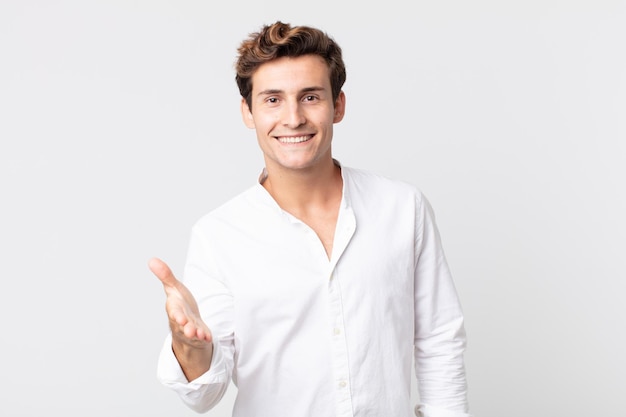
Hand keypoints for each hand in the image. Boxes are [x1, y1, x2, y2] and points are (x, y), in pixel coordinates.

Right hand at [149, 257, 212, 378]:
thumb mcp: (174, 288)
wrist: (187, 322)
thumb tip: (152, 260)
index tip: (180, 317)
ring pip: (192, 333)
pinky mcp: (200, 335)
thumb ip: (165, 275)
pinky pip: (203, 338)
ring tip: (199, 334)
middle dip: (186, 327)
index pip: (174, 312)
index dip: (177, 315)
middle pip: (182, 325)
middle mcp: (181, 321)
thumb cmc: (180, 304)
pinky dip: (205, 337)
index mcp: (174, 309)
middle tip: (190, 330)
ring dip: (196, 334)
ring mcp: (190, 329)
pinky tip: (208, 337)